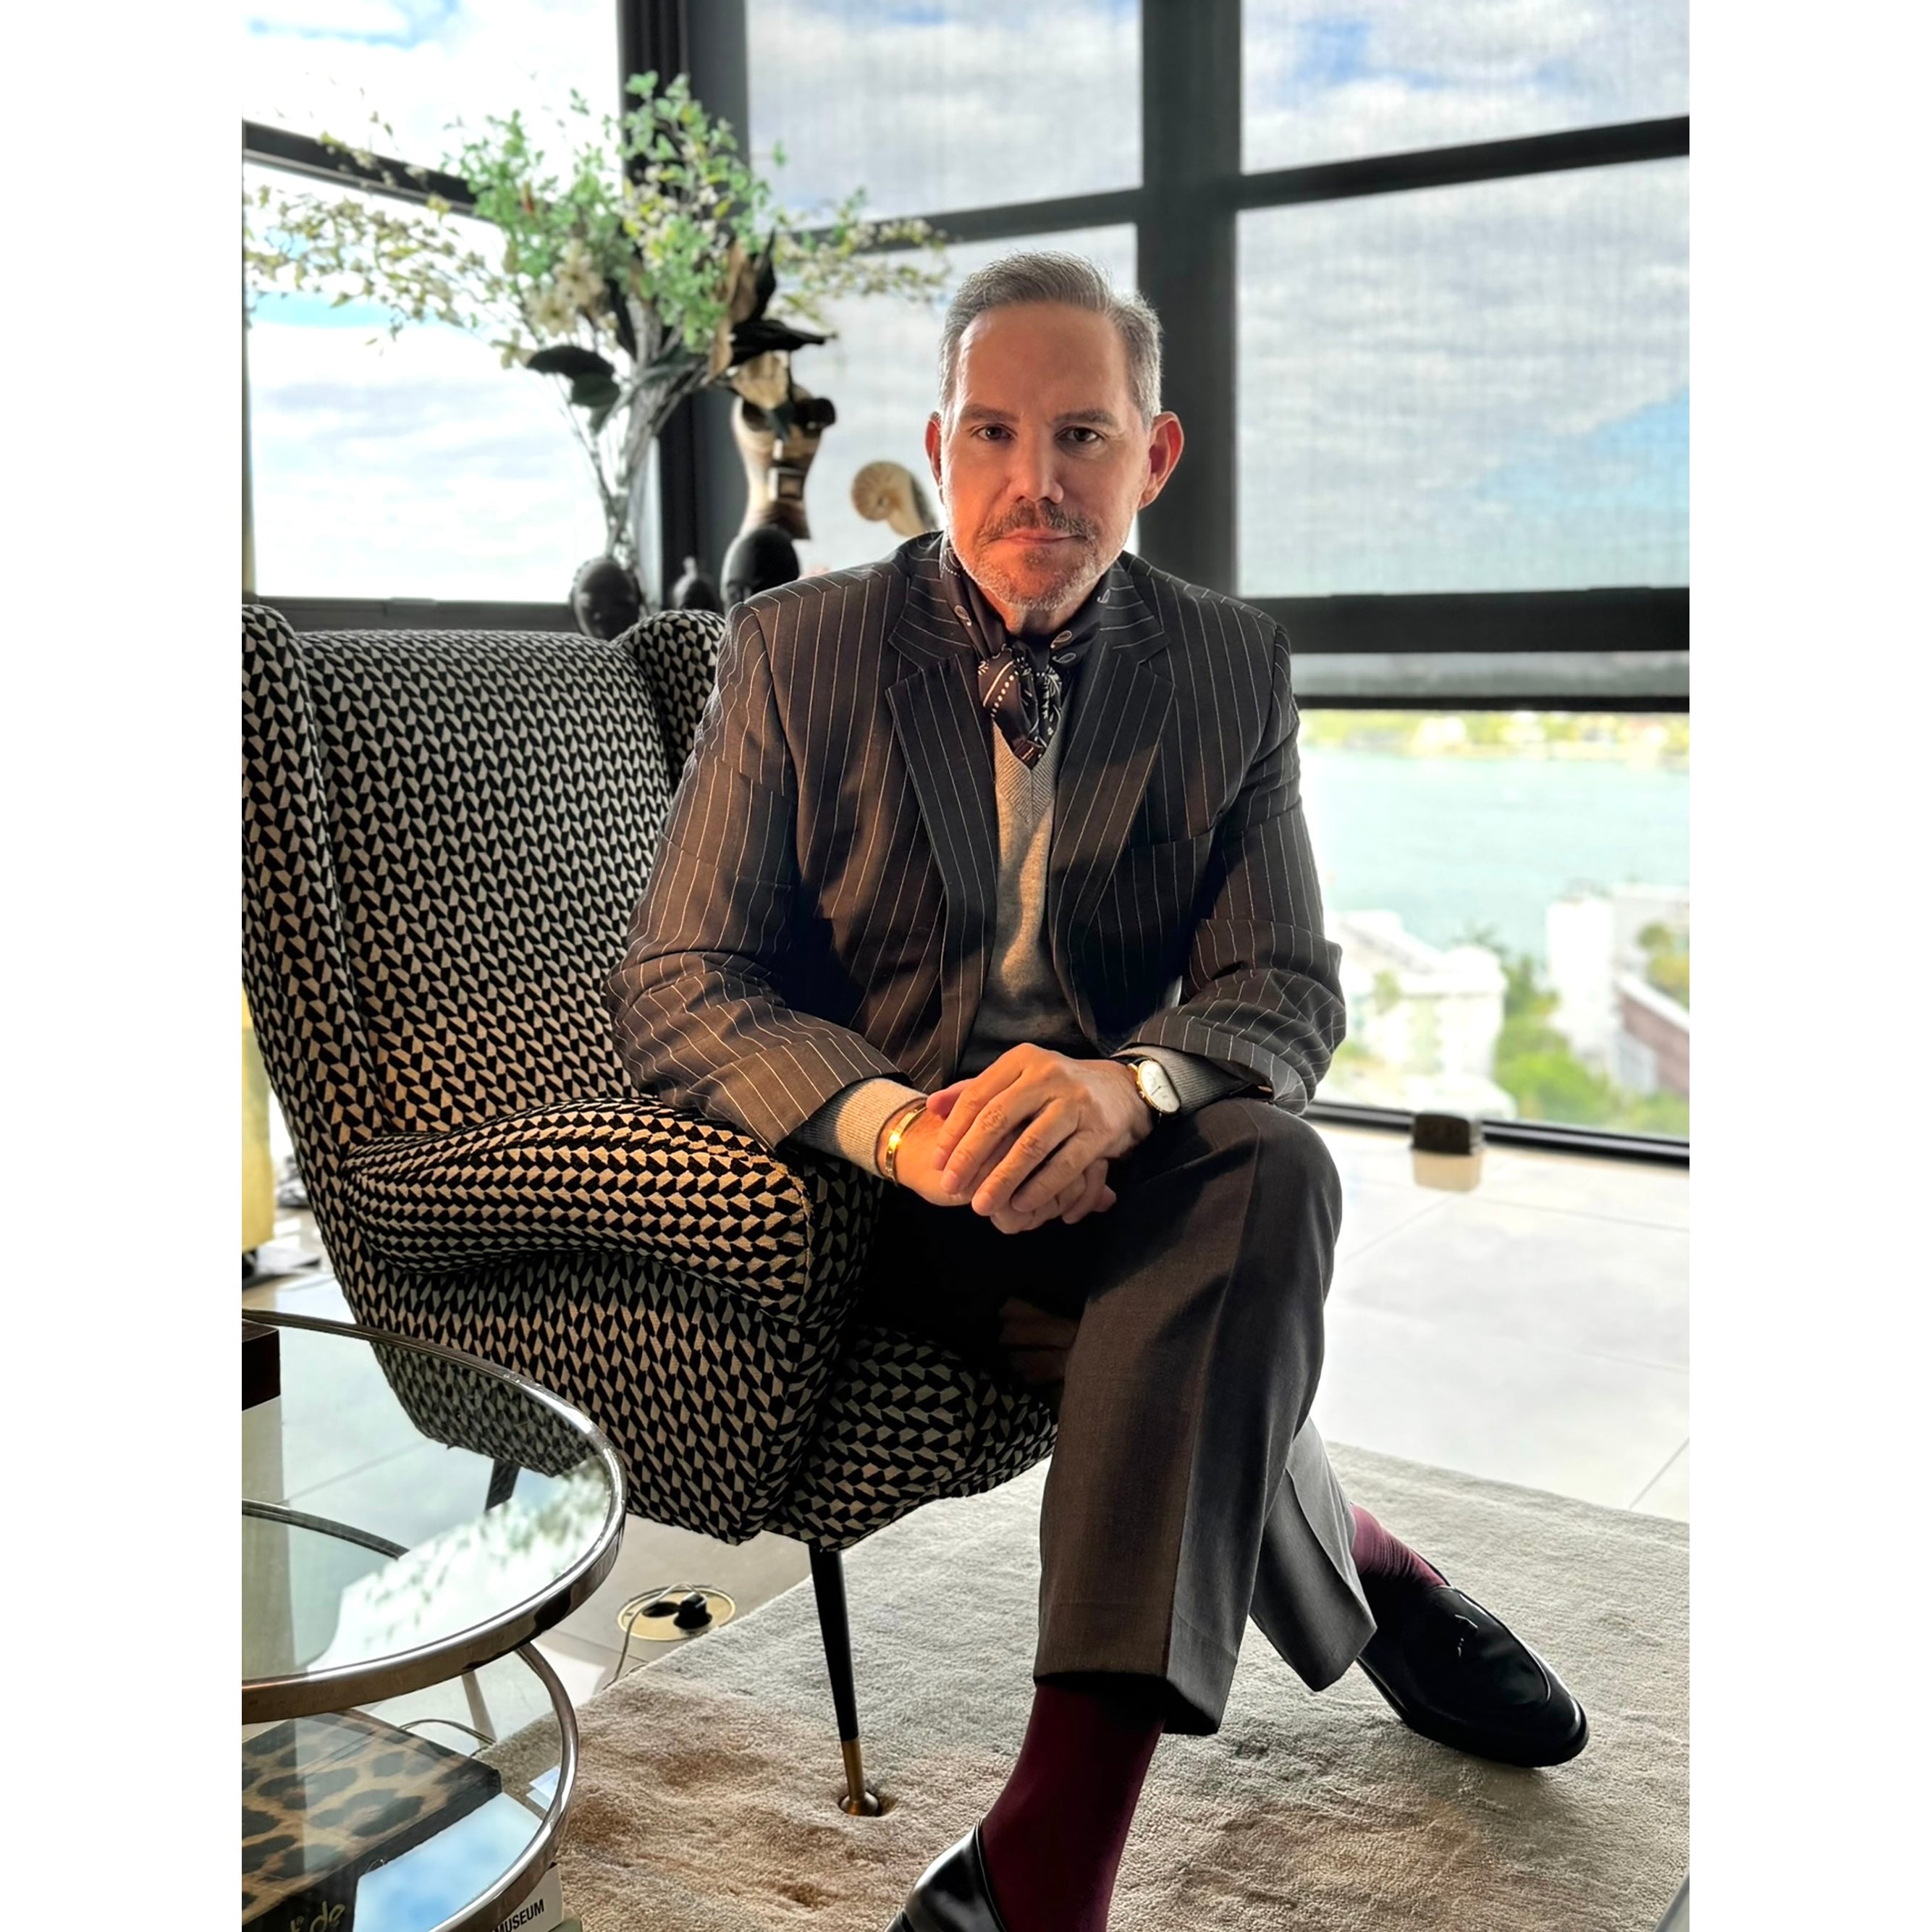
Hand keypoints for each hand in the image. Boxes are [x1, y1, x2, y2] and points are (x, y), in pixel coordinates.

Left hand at [926, 1045, 1150, 1223]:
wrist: (1123, 1090)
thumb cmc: (1056, 1090)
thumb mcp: (1018, 1079)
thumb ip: (975, 1091)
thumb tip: (932, 1106)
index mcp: (1022, 1061)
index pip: (978, 1097)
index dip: (953, 1132)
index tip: (938, 1163)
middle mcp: (1048, 1075)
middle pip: (998, 1119)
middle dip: (970, 1158)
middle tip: (951, 1188)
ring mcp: (1076, 1102)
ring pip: (1031, 1145)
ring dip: (1002, 1179)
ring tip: (981, 1206)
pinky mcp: (1099, 1130)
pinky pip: (1065, 1163)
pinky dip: (1041, 1187)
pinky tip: (1021, 1204)